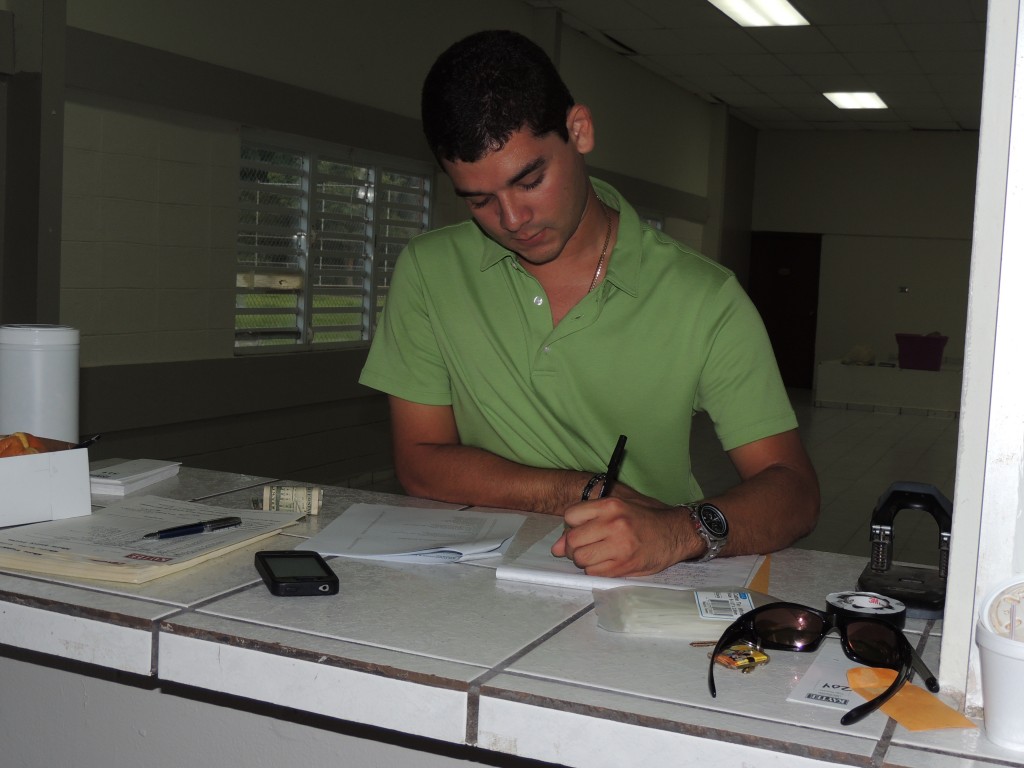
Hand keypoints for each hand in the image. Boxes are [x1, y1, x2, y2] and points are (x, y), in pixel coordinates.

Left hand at [551, 497, 698, 576]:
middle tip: (587, 547)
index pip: (570, 516)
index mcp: (611, 505)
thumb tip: (556, 548)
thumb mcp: (617, 511)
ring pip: (580, 559)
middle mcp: (613, 524)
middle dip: (574, 547)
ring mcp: (619, 546)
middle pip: (573, 541)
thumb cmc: (644, 520)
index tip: (582, 530)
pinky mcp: (624, 566)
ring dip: (584, 561)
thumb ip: (586, 523)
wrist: (675, 533)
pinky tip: (607, 563)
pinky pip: (594, 573)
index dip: (572, 526)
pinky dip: (595, 571)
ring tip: (598, 556)